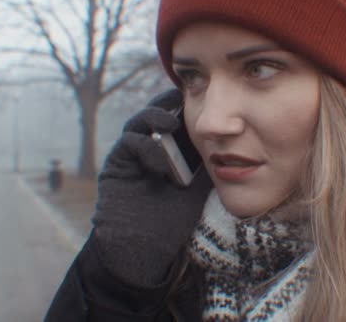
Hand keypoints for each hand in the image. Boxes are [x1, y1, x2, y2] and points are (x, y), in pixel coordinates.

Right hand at [92, 89, 211, 286]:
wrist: (145, 248)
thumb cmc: (173, 219)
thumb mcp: (199, 185)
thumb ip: (207, 162)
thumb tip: (230, 141)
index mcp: (166, 149)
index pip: (174, 117)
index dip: (185, 106)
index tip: (203, 96)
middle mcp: (146, 147)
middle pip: (155, 113)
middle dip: (169, 104)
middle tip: (185, 98)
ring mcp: (129, 155)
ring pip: (138, 122)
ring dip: (156, 119)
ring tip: (173, 123)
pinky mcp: (115, 166)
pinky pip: (129, 144)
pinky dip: (146, 147)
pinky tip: (162, 160)